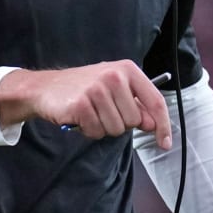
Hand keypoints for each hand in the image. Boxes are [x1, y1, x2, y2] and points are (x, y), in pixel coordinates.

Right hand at [0, 60, 171, 147]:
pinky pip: (97, 132)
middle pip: (134, 121)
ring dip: (103, 128)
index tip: (165, 142)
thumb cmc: (85, 89)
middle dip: (121, 124)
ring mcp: (97, 89)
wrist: (46, 87)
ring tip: (92, 113)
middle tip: (104, 112)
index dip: (163, 125)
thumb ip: (136, 105)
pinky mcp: (81, 104)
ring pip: (116, 129)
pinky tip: (81, 118)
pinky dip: (89, 131)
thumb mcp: (115, 90)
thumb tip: (152, 124)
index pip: (155, 101)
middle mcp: (114, 76)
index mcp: (128, 70)